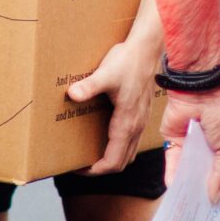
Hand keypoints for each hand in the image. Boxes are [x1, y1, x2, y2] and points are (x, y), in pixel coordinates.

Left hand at [66, 34, 158, 175]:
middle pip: (121, 162)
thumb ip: (89, 86)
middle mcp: (136, 127)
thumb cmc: (129, 62)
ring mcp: (140, 121)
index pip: (113, 162)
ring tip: (90, 154)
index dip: (95, 171)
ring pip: (128, 153)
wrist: (147, 50)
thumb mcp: (105, 74)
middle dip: (101, 168)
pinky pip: (131, 141)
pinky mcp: (140, 114)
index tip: (78, 168)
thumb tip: (72, 94)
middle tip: (80, 164)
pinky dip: (118, 147)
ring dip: (110, 159)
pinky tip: (104, 136)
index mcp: (127, 124)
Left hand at [159, 83, 219, 201]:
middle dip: (203, 190)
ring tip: (187, 207)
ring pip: (187, 169)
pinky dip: (172, 174)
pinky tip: (174, 191)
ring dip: (186, 185)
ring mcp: (192, 143)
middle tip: (202, 214)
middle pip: (205, 173)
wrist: (200, 88)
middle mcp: (210, 146)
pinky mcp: (174, 138)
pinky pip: (172, 160)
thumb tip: (214, 198)